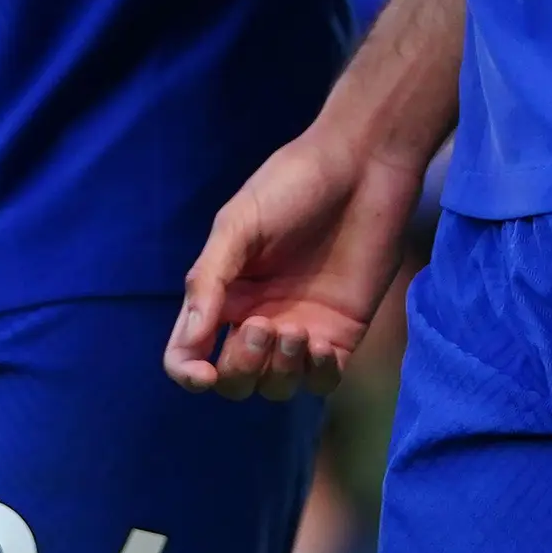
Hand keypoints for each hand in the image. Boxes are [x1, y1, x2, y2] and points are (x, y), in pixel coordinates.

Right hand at [168, 125, 426, 399]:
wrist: (362, 165)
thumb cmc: (294, 184)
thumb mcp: (239, 223)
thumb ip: (209, 281)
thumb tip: (189, 344)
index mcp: (223, 293)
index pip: (189, 351)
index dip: (189, 373)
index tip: (204, 374)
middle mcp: (257, 318)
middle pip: (233, 379)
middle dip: (242, 366)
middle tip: (266, 326)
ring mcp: (300, 329)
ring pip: (276, 387)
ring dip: (280, 372)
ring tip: (297, 332)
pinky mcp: (342, 333)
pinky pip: (323, 381)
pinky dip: (317, 375)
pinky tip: (322, 345)